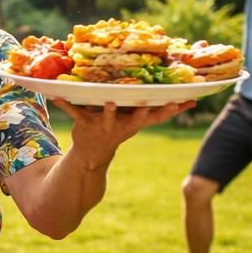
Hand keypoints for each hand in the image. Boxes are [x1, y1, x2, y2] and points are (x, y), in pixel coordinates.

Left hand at [52, 99, 193, 169]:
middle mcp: (122, 126)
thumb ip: (164, 110)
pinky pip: (73, 111)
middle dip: (142, 113)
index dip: (170, 110)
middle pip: (135, 119)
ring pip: (107, 117)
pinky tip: (56, 96)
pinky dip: (65, 104)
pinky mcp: (84, 123)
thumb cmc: (120, 129)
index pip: (157, 117)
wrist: (91, 156)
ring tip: (110, 102)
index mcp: (135, 123)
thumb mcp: (140, 121)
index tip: (183, 102)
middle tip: (148, 104)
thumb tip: (194, 99)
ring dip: (109, 111)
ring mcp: (103, 125)